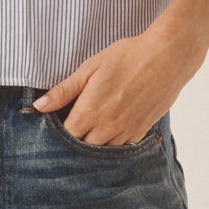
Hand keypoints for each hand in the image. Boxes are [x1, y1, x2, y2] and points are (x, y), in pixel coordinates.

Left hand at [32, 18, 207, 144]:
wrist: (168, 57)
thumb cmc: (128, 57)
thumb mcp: (91, 68)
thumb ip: (64, 90)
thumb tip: (40, 106)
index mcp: (90, 112)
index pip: (65, 136)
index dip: (58, 133)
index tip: (58, 123)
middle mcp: (107, 127)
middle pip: (82, 149)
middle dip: (75, 141)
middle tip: (73, 127)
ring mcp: (126, 131)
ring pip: (102, 151)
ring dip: (94, 144)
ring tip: (91, 128)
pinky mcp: (141, 131)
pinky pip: (121, 147)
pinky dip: (113, 142)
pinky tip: (111, 129)